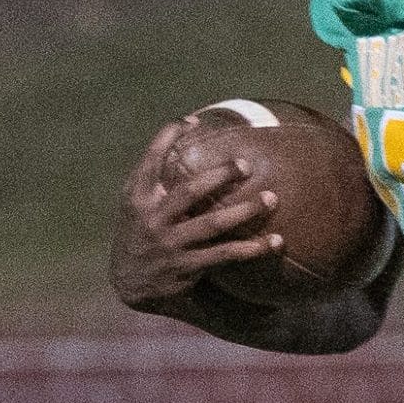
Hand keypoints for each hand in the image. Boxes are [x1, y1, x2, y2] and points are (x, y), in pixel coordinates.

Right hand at [109, 118, 283, 308]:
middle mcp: (152, 218)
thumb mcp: (135, 204)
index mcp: (137, 196)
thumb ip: (155, 179)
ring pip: (213, 223)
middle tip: (247, 165)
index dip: (168, 137)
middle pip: (190, 191)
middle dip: (220, 175)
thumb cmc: (139, 231)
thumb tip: (185, 138)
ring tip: (272, 198)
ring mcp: (170, 243)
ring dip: (245, 210)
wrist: (128, 281)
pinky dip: (252, 248)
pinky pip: (225, 254)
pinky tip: (275, 241)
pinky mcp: (186, 266)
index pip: (150, 160)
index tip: (192, 120)